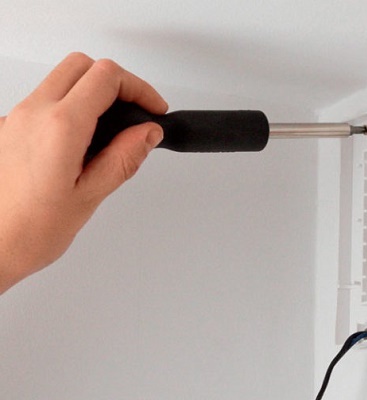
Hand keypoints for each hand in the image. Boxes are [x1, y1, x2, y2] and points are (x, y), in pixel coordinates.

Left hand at [0, 52, 167, 293]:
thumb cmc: (28, 232)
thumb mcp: (90, 195)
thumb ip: (124, 157)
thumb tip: (147, 133)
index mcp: (61, 127)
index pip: (107, 77)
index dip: (139, 88)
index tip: (153, 109)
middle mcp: (33, 113)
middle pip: (82, 65)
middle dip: (115, 81)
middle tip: (135, 111)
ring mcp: (15, 117)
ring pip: (60, 79)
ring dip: (90, 92)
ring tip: (110, 131)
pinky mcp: (7, 128)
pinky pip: (43, 101)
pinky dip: (69, 107)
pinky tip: (80, 143)